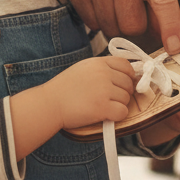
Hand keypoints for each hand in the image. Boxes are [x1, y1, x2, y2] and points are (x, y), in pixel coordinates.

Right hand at [10, 56, 134, 159]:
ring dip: (118, 105)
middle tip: (111, 99)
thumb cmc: (64, 88)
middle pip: (128, 83)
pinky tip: (106, 115)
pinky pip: (123, 112)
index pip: (126, 65)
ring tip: (103, 106)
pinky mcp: (102, 108)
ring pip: (126, 99)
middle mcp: (103, 74)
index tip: (124, 84)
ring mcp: (104, 90)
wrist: (49, 104)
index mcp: (98, 63)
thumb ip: (102, 68)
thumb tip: (125, 75)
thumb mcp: (83, 68)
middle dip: (123, 92)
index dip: (129, 75)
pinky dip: (117, 116)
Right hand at [60, 0, 179, 54]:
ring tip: (116, 0)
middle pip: (133, 25)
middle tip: (134, 8)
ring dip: (116, 22)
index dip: (170, 28)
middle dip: (136, 24)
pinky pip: (93, 23)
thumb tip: (169, 39)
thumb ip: (160, 1)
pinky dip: (99, 18)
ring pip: (112, 28)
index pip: (163, 2)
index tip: (174, 47)